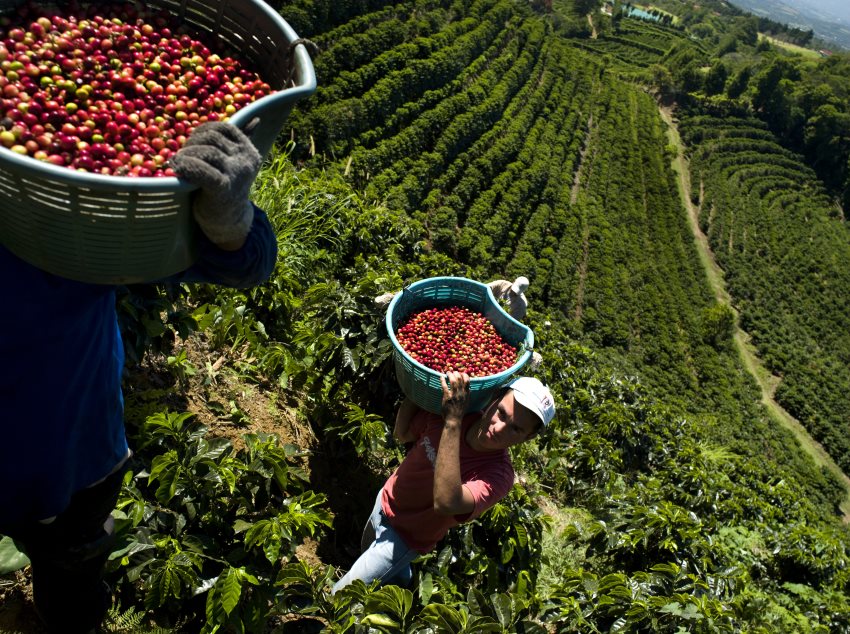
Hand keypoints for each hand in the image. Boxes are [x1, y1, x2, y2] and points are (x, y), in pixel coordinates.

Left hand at [170, 121, 261, 247]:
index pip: (224, 127)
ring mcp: (236, 174)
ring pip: (206, 151)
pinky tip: (178, 170)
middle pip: (212, 138)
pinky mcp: (223, 188)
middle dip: (191, 143)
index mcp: (249, 151)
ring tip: (177, 163)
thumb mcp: (237, 163)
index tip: (193, 142)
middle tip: (181, 155)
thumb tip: (256, 120)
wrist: (229, 221)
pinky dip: (186, 165)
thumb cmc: (228, 188)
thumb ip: (242, 142)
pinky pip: (201, 169)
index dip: (203, 130)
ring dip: (186, 154)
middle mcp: (246, 160)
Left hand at [440, 371, 469, 422]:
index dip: (464, 375)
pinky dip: (443, 380)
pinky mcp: (447, 397)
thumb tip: (469, 389)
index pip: (467, 381)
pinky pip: (445, 386)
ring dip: (450, 375)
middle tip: (453, 372)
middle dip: (456, 373)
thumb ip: (467, 395)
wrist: (454, 419)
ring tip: (448, 372)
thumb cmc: (460, 411)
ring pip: (453, 381)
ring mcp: (454, 395)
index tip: (461, 373)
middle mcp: (461, 393)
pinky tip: (441, 377)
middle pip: (460, 379)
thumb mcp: (467, 402)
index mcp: (466, 394)